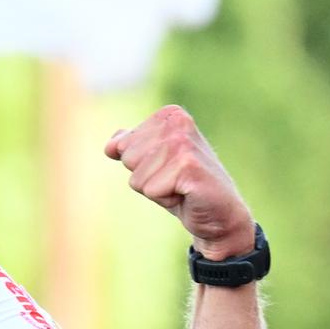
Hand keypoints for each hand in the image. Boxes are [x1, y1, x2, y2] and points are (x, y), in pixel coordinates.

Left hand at [105, 106, 253, 259]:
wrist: (218, 213)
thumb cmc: (183, 187)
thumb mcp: (152, 163)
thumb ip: (130, 147)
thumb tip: (110, 146)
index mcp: (168, 115)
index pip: (121, 146)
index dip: (140, 166)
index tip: (166, 168)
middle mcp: (177, 122)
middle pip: (127, 160)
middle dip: (146, 178)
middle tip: (174, 180)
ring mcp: (183, 143)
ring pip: (137, 178)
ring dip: (156, 190)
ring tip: (180, 187)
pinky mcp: (188, 166)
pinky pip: (151, 190)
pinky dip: (166, 200)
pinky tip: (186, 194)